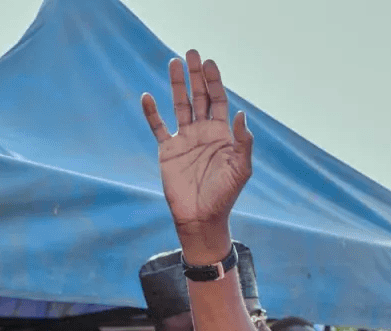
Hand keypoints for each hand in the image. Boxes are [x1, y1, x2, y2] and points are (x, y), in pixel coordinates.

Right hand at [142, 50, 252, 250]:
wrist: (202, 218)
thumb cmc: (225, 195)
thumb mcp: (241, 169)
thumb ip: (243, 142)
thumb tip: (240, 114)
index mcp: (222, 134)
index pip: (218, 100)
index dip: (214, 82)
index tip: (209, 63)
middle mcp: (203, 132)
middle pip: (199, 97)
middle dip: (196, 75)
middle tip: (192, 53)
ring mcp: (184, 139)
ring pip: (179, 105)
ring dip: (177, 85)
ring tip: (174, 62)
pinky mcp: (168, 150)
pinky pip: (157, 127)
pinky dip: (151, 113)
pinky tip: (147, 96)